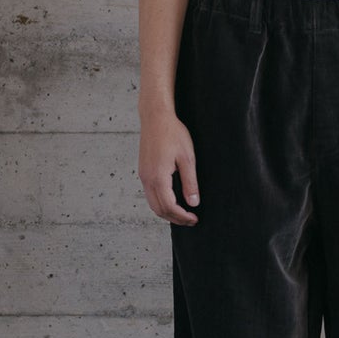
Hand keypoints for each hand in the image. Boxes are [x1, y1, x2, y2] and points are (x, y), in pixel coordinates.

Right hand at [139, 110, 201, 224]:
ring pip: (153, 203)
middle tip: (191, 220)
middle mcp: (147, 179)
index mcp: (158, 177)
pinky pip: (150, 194)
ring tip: (183, 213)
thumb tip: (193, 202)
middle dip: (175, 218)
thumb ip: (190, 182)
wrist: (155, 117)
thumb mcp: (187, 158)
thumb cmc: (173, 133)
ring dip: (167, 212)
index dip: (182, 216)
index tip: (195, 219)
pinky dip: (161, 202)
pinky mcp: (143, 171)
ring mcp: (143, 175)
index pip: (169, 207)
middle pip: (158, 209)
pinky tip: (173, 200)